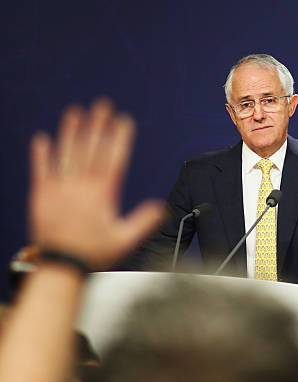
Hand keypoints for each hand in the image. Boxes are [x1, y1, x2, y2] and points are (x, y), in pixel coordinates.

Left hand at [29, 98, 164, 269]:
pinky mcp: (41, 195)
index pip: (114, 159)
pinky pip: (41, 170)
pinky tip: (42, 138)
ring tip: (75, 113)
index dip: (119, 137)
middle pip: (91, 149)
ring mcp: (59, 188)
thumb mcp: (124, 239)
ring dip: (70, 132)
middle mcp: (80, 186)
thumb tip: (162, 207)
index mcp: (102, 194)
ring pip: (66, 154)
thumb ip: (144, 220)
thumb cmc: (92, 252)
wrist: (60, 264)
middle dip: (98, 125)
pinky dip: (41, 154)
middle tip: (102, 105)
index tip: (124, 120)